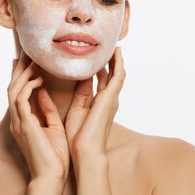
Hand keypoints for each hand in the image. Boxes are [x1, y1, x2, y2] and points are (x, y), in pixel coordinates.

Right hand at [7, 51, 70, 182]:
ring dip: (22, 75)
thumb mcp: (53, 126)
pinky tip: (37, 79)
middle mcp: (18, 120)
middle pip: (12, 88)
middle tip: (26, 53)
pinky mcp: (24, 126)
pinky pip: (20, 100)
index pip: (19, 93)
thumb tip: (43, 92)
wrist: (53, 177)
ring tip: (33, 62)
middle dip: (19, 70)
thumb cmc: (55, 156)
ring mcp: (19, 123)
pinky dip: (27, 87)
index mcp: (24, 121)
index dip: (21, 75)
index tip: (28, 60)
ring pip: (13, 91)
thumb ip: (47, 109)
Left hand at [64, 47, 125, 161]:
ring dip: (116, 58)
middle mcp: (109, 99)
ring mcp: (112, 98)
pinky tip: (116, 52)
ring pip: (117, 73)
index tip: (95, 53)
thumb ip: (80, 93)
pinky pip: (118, 76)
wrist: (85, 151)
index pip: (102, 80)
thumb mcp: (76, 109)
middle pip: (112, 74)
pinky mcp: (111, 98)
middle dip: (110, 60)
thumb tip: (78, 77)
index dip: (100, 66)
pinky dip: (118, 63)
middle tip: (107, 44)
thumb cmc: (79, 137)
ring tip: (113, 43)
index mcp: (99, 103)